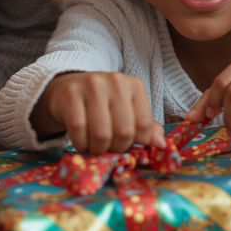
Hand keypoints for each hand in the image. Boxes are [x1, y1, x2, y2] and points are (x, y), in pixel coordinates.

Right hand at [35, 71, 164, 152]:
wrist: (68, 88)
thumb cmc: (104, 104)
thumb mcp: (129, 111)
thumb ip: (147, 129)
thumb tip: (161, 145)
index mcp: (134, 86)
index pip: (144, 125)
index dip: (136, 143)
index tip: (127, 143)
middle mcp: (115, 81)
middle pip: (124, 132)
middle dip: (116, 148)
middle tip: (109, 147)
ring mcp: (91, 85)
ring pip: (101, 134)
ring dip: (98, 148)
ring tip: (94, 145)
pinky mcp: (70, 94)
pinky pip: (79, 130)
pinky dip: (80, 143)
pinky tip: (81, 140)